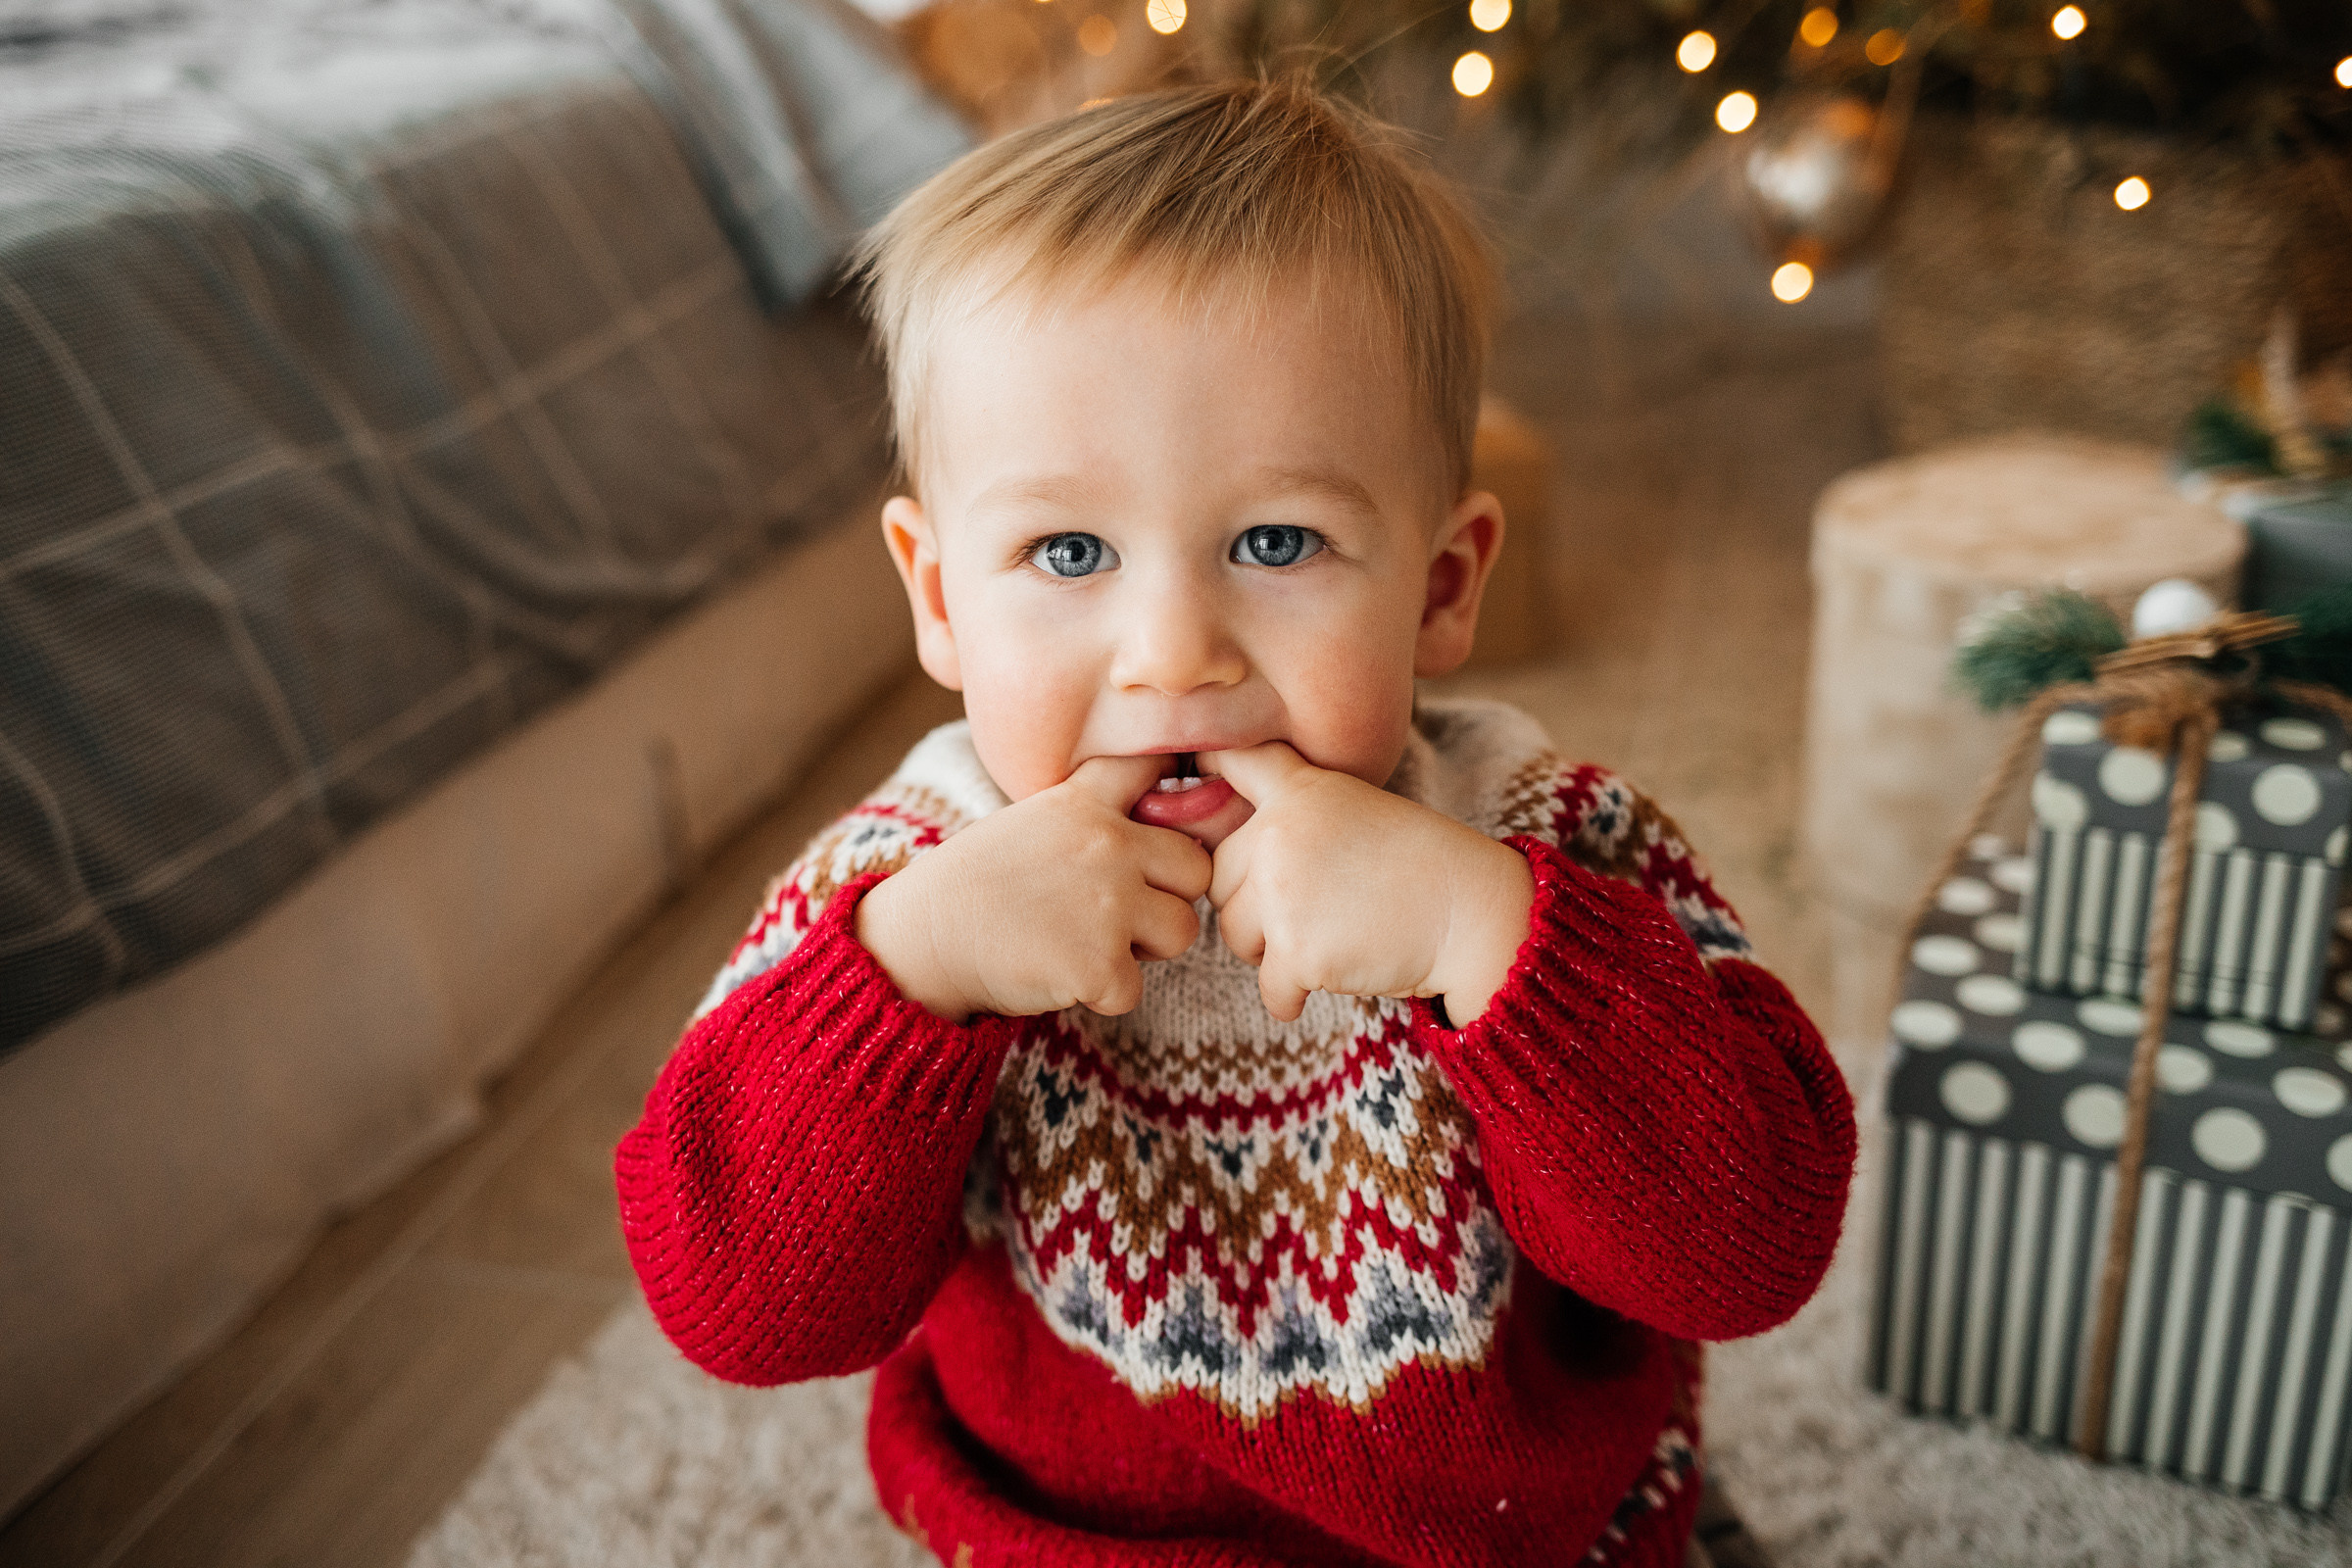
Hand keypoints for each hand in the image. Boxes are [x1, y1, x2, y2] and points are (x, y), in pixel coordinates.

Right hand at [856, 755, 1210, 1021]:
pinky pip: (1134, 990)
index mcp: (1084, 803)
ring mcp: (1108, 903)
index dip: (1168, 795)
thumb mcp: (1031, 824)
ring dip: (1143, 949)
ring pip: (1182, 931)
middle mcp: (1107, 844)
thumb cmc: (974, 886)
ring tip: (1085, 943)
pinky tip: (1058, 975)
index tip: (1151, 821)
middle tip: (1116, 913)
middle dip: (1167, 896)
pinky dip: (1102, 995)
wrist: (921, 938)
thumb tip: (1160, 832)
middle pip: (1195, 869)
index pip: (1154, 768)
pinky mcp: (1100, 964)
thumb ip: (1093, 819)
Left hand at [1206, 743, 1533, 1024]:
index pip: (1234, 759)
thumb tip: (1221, 857)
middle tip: (1312, 911)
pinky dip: (1292, 996)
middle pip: (1220, 879)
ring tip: (1330, 937)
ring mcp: (1284, 893)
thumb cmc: (1418, 867)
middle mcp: (1280, 834)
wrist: (1472, 913)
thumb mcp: (1356, 812)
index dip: (1205, 765)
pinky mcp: (1297, 951)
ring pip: (1235, 936)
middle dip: (1252, 905)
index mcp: (1300, 791)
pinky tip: (1330, 978)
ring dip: (1271, 951)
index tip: (1195, 775)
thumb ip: (1292, 820)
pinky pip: (1269, 988)